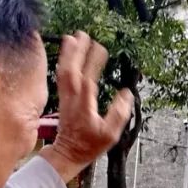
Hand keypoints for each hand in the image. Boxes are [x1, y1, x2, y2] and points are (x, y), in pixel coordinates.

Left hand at [42, 33, 133, 183]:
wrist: (68, 153)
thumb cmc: (90, 145)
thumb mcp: (111, 134)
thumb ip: (119, 113)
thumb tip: (127, 94)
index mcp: (85, 105)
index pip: (89, 79)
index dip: (93, 62)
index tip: (101, 48)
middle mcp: (73, 98)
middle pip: (72, 70)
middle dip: (77, 52)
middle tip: (83, 34)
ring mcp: (65, 97)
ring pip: (64, 71)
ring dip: (68, 54)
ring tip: (73, 37)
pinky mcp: (62, 98)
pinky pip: (61, 76)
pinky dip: (63, 63)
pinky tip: (66, 54)